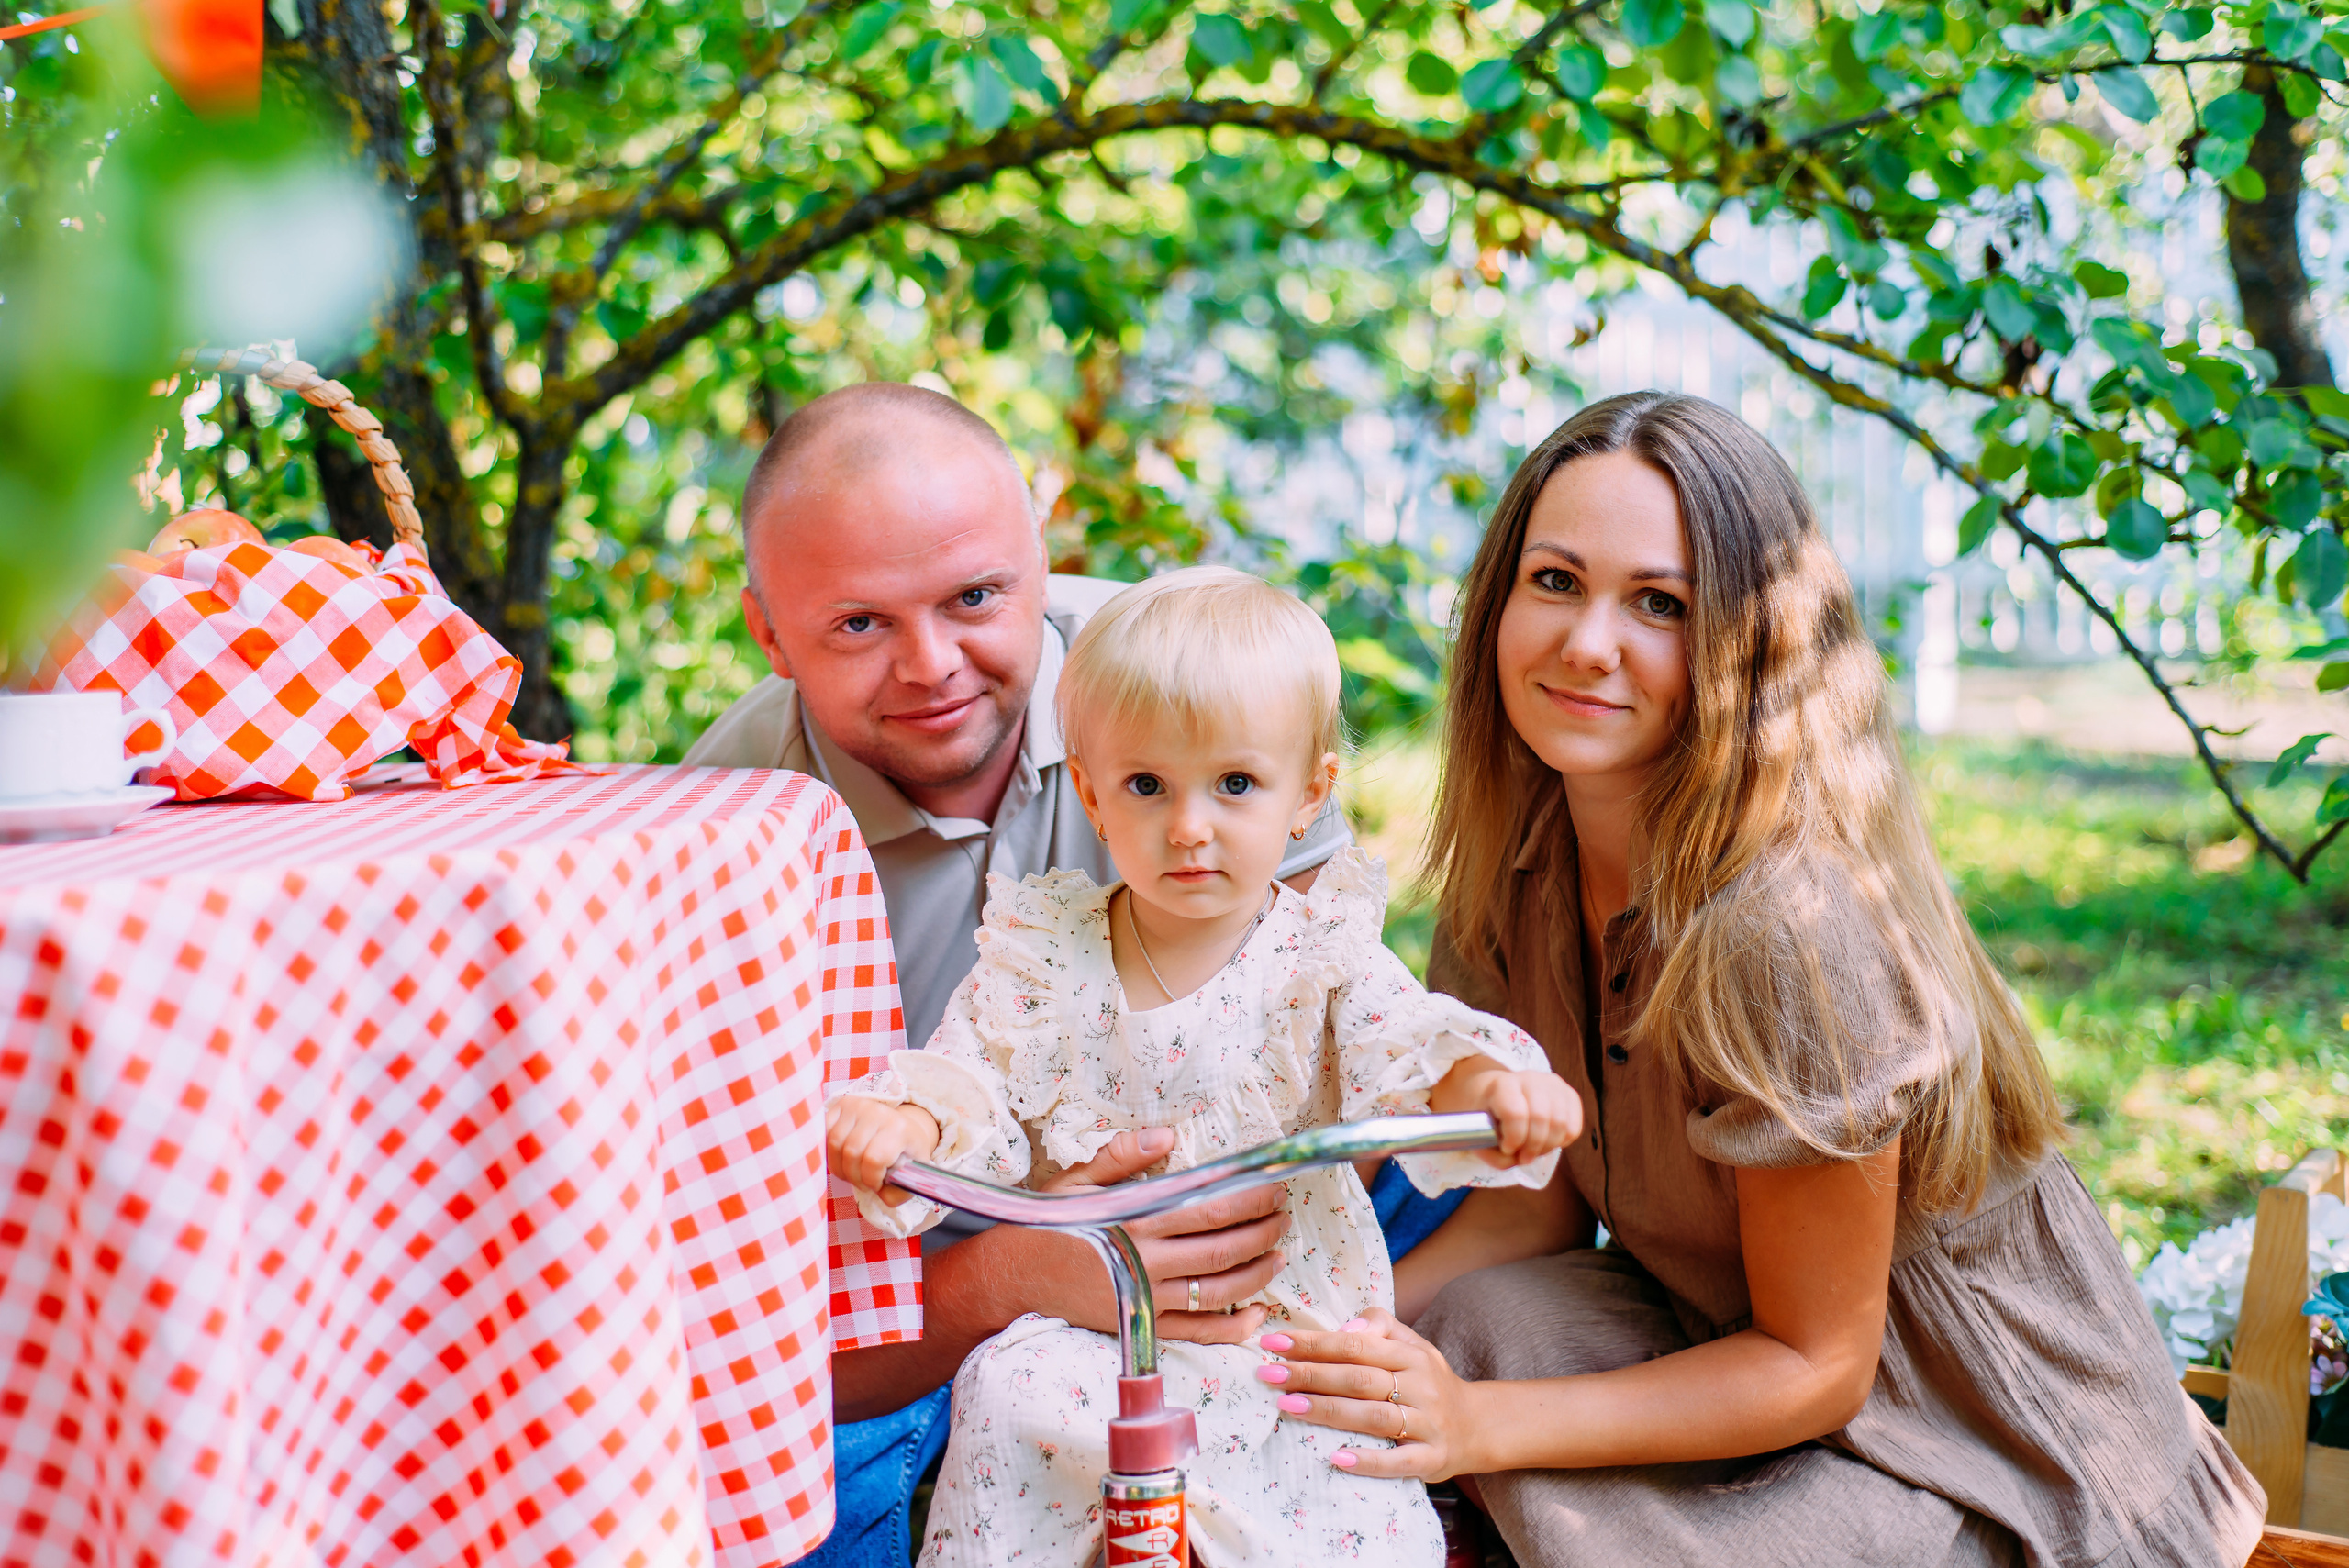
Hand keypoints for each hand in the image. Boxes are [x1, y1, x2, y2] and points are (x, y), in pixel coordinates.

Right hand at [824, 1097, 938, 1205]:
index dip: (871, 1180)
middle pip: (851, 1152)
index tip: (877, 1185)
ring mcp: (859, 1105)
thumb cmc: (905, 1155)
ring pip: (834, 1143)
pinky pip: (824, 1131)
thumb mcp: (912, 1177)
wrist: (903, 1127)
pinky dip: (829, 1151)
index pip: (874, 1159)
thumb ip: (897, 1194)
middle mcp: (879, 1112)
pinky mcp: (843, 1104)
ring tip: (852, 1172)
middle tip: (862, 1182)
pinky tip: (841, 1158)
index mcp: (900, 1129)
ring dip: (839, 1167)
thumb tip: (879, 1194)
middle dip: (854, 1177)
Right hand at [1038, 1127, 1290, 1344]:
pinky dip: (1234, 1327)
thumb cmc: (1046, 1224)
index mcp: (1135, 1221)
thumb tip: (1166, 1135)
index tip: (1272, 1185)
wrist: (1010, 1279)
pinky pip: (1198, 1333)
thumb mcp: (1076, 1182)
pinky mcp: (1142, 1326)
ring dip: (1258, 1272)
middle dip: (1263, 1230)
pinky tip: (1258, 1312)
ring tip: (1278, 1252)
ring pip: (1219, 1291)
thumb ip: (1120, 1156)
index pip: (1210, 1208)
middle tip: (1283, 1214)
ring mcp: (1146, 1300)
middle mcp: (1145, 1263)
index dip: (1249, 1198)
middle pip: (1224, 1249)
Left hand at [1254, 1309, 1481, 1480]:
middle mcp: (1421, 1386)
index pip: (1357, 1344)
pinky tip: (1336, 1457)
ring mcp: (1428, 1424)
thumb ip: (1380, 1326)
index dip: (1314, 1343)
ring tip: (1288, 1406)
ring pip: (1374, 1416)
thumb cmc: (1429, 1381)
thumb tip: (1344, 1328)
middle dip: (1311, 1374)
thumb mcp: (1412, 1345)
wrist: (1478, 1426)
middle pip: (1360, 1378)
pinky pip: (1399, 1461)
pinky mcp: (1432, 1459)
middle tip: (1269, 1375)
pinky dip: (1368, 1461)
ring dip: (1329, 1411)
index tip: (1274, 1344)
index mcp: (1412, 1355)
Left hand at [1432, 1057, 1582, 1168]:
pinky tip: (1547, 1141)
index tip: (1506, 1147)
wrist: (1495, 1093)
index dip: (1513, 1138)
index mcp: (1502, 1084)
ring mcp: (1552, 1084)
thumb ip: (1497, 1157)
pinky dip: (1562, 1142)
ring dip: (1548, 1146)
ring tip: (1534, 1150)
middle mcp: (1529, 1078)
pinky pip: (1574, 1127)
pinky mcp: (1569, 1094)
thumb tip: (1521, 1160)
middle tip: (1523, 1157)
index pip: (1515, 1113)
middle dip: (1533, 1147)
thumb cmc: (1487, 1117)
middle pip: (1541, 1118)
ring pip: (1561, 1124)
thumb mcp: (1479, 1137)